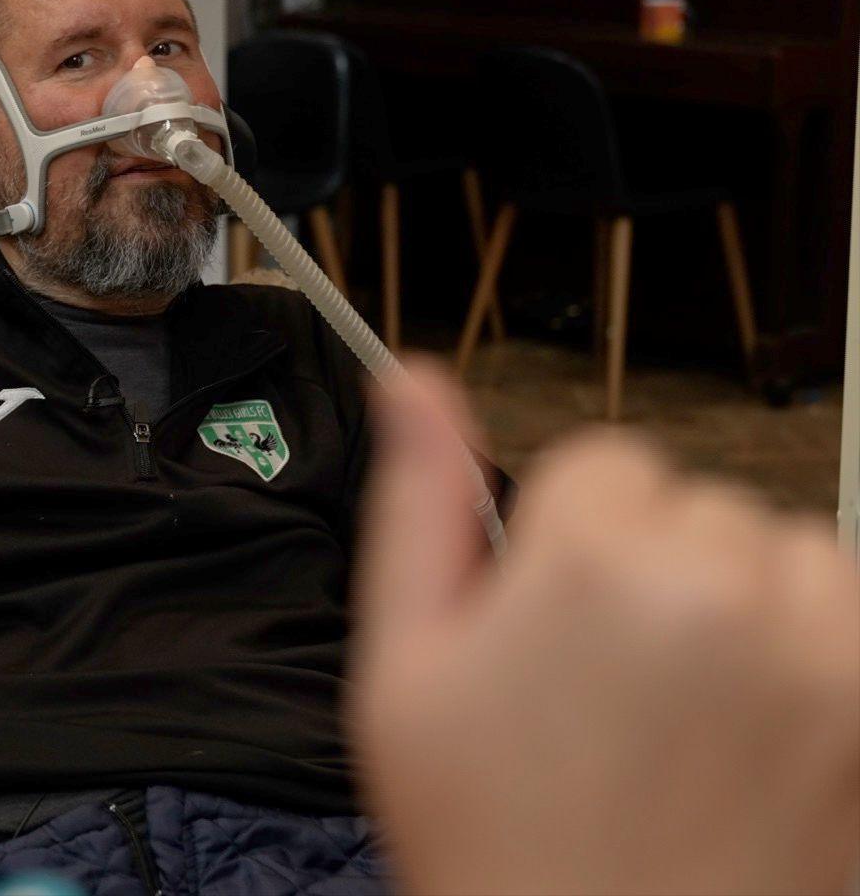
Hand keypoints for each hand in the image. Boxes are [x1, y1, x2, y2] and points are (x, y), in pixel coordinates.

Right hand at [352, 363, 859, 895]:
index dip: (565, 542)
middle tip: (607, 686)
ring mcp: (823, 655)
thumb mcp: (402, 670)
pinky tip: (750, 732)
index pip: (605, 464)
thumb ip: (417, 505)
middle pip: (697, 503)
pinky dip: (813, 652)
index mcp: (592, 562)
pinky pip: (850, 616)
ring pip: (788, 550)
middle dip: (656, 567)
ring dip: (746, 600)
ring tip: (686, 707)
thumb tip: (412, 380)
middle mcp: (724, 588)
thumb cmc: (489, 837)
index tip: (549, 624)